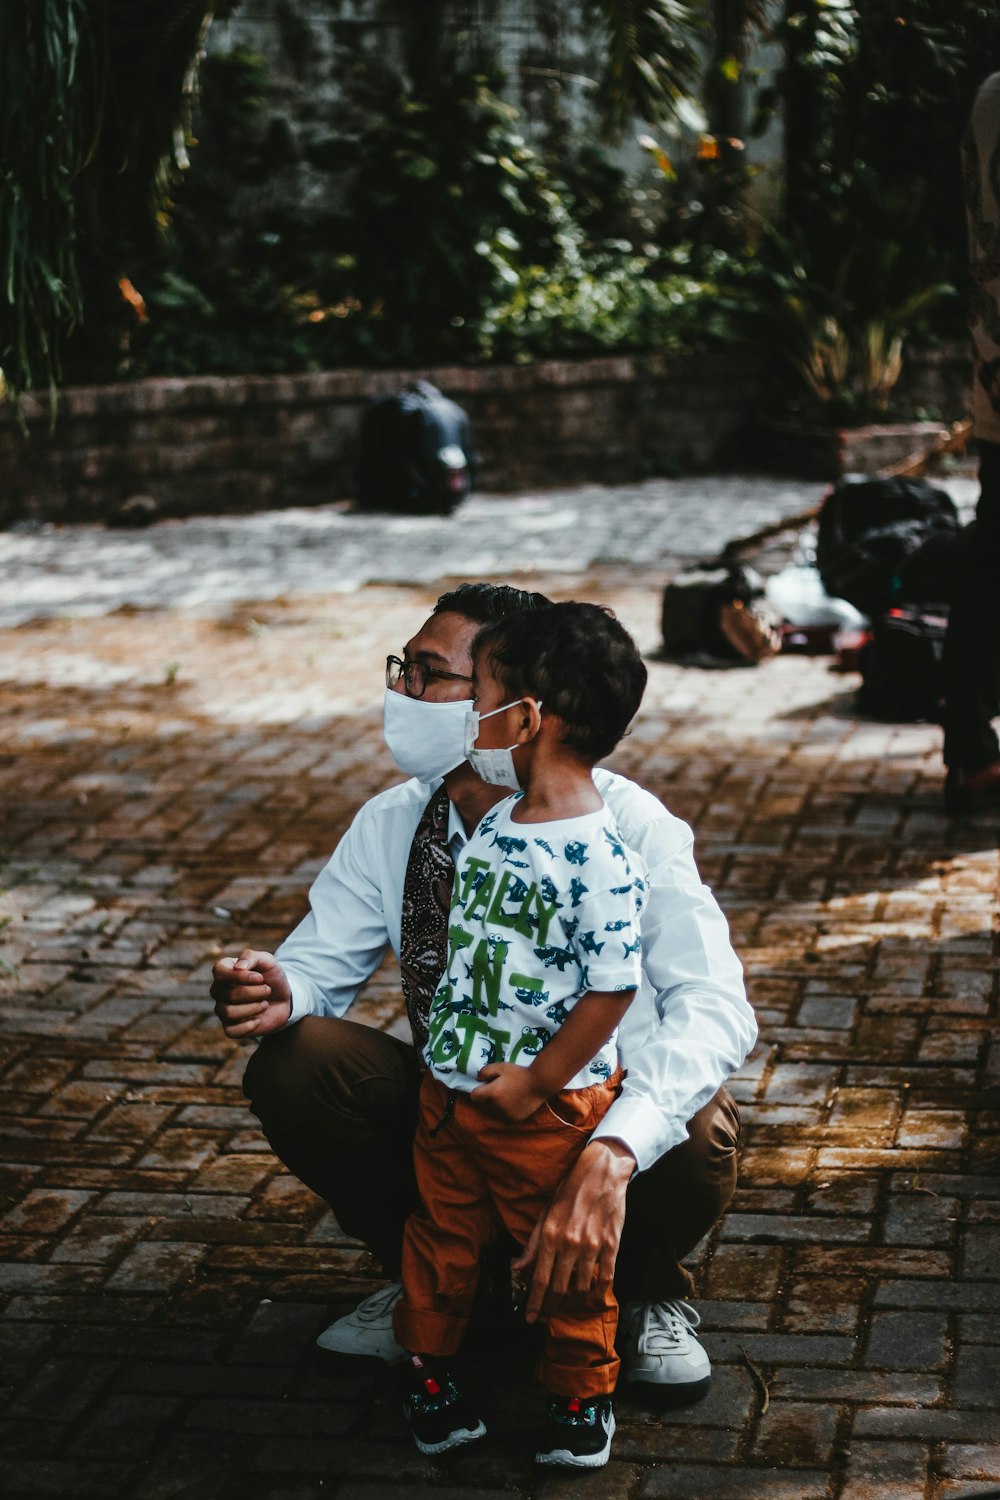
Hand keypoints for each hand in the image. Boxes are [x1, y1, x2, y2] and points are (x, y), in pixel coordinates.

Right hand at [210, 949, 291, 1038]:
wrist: (284, 998)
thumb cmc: (272, 977)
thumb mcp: (267, 961)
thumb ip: (252, 957)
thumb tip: (238, 967)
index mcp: (224, 970)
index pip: (219, 972)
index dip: (240, 977)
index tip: (260, 978)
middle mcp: (218, 990)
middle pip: (229, 994)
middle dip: (255, 993)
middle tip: (268, 990)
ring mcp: (222, 1009)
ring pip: (228, 1012)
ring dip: (253, 1008)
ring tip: (264, 1004)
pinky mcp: (230, 1027)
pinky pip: (230, 1031)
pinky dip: (248, 1026)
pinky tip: (258, 1020)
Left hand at [472, 1062, 544, 1122]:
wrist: (539, 1083)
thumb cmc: (519, 1073)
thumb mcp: (501, 1067)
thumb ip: (485, 1071)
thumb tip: (477, 1079)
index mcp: (492, 1093)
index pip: (474, 1096)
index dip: (478, 1090)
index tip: (486, 1085)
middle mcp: (497, 1107)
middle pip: (485, 1103)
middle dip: (489, 1097)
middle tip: (500, 1087)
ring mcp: (506, 1115)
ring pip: (494, 1110)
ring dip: (497, 1104)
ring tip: (509, 1094)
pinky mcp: (514, 1119)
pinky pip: (505, 1115)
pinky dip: (507, 1110)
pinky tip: (515, 1101)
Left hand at [513, 1138, 634, 1322]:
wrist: (601, 1172)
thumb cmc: (570, 1191)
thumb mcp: (545, 1213)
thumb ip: (532, 1244)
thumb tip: (517, 1267)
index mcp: (550, 1235)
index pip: (539, 1279)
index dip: (534, 1303)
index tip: (531, 1319)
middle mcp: (570, 1244)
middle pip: (558, 1289)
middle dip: (550, 1308)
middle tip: (546, 1317)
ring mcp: (592, 1247)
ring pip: (581, 1288)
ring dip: (573, 1302)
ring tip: (567, 1305)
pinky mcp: (611, 1246)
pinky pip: (605, 1279)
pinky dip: (598, 1294)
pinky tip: (591, 1298)